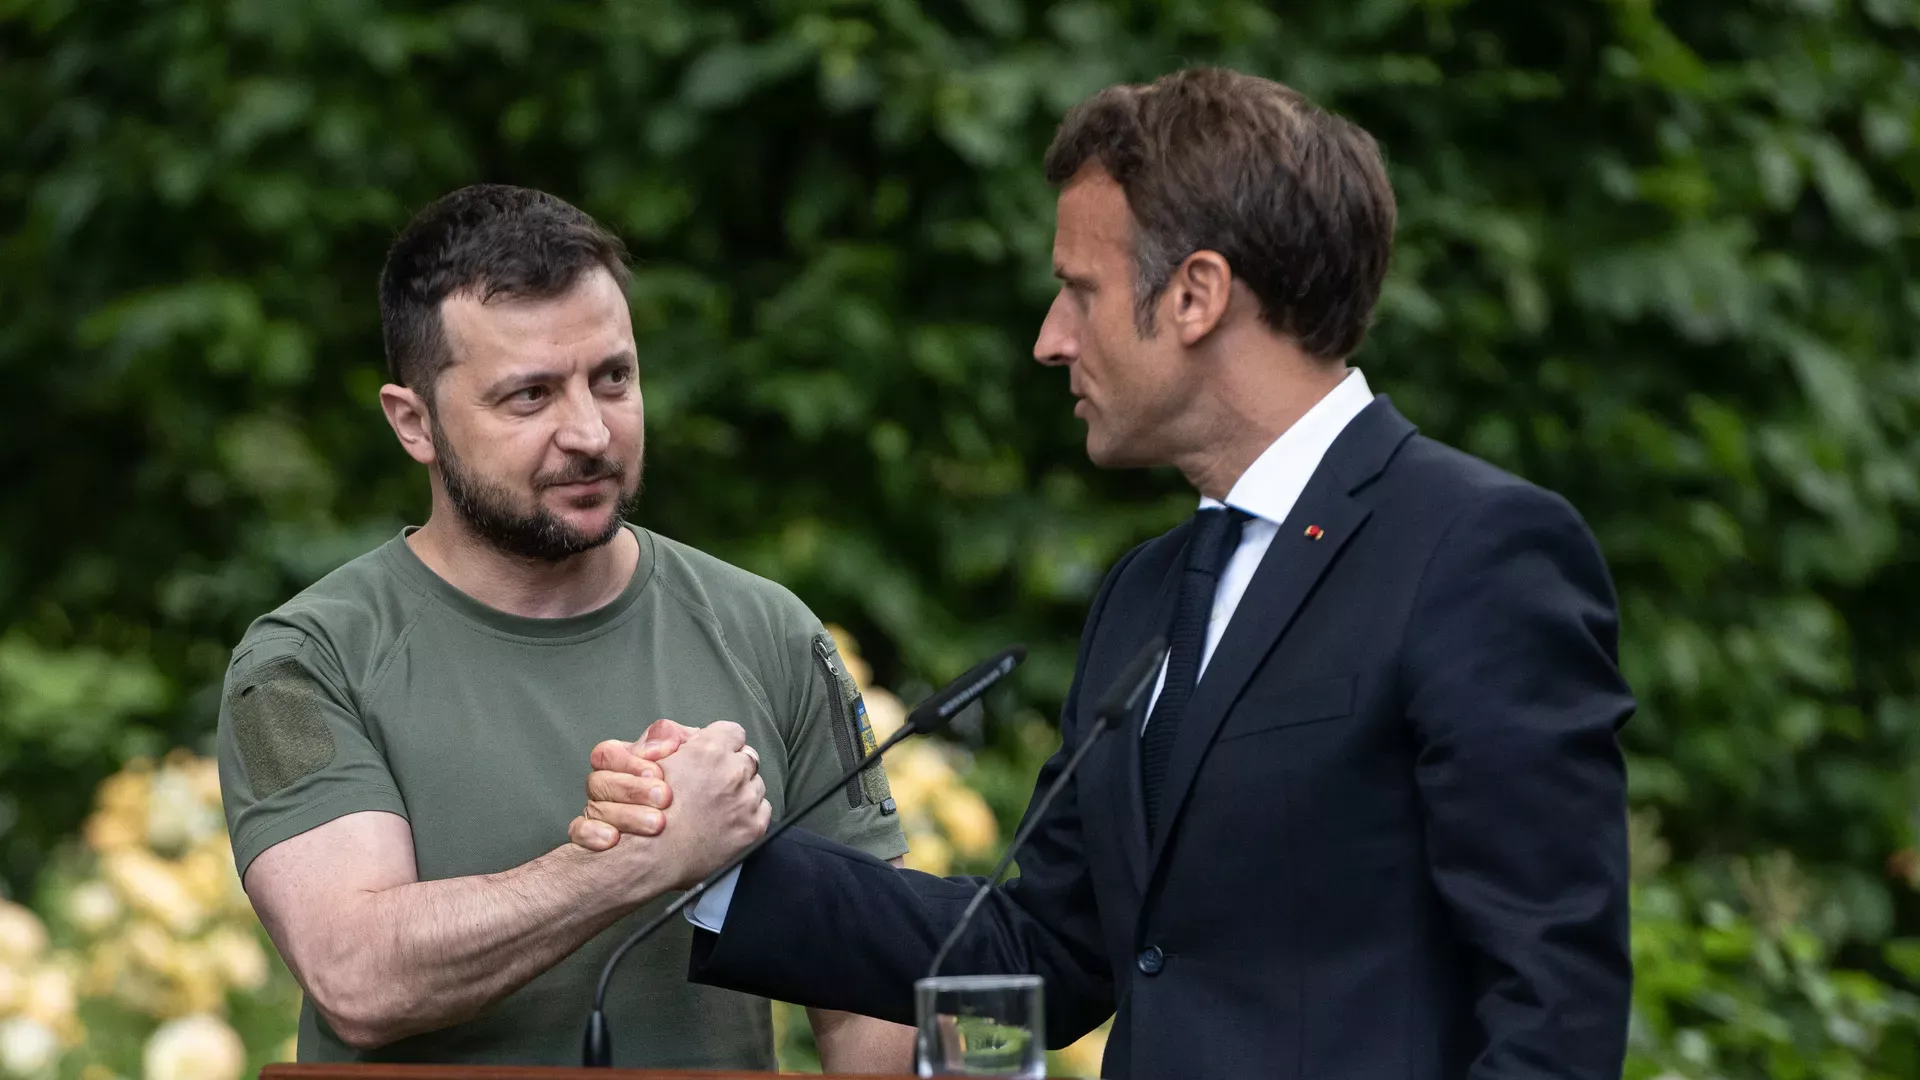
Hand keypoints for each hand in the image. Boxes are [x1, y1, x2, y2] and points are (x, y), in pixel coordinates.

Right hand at [572, 719, 698, 846]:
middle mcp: (606, 787)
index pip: (608, 753)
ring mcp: (597, 813)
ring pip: (593, 808)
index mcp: (622, 763)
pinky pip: (578, 833)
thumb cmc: (692, 788)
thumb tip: (662, 742)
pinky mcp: (591, 839)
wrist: (700, 829)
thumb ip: (674, 738)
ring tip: (657, 824)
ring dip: (625, 815)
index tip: (659, 772)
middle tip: (665, 797)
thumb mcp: (690, 756)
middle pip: (600, 781)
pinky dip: (592, 834)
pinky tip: (613, 839)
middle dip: (632, 789)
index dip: (628, 761)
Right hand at [572, 720, 770, 888]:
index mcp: (709, 750)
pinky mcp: (754, 826)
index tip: (716, 754)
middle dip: (733, 766)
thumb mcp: (651, 761)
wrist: (650, 855)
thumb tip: (694, 735)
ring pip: (756, 784)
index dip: (723, 742)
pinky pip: (763, 809)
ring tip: (718, 805)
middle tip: (715, 783)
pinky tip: (727, 820)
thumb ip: (676, 740)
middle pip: (748, 757)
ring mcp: (746, 800)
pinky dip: (749, 813)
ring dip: (742, 790)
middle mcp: (732, 772)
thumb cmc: (643, 809)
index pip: (733, 732)